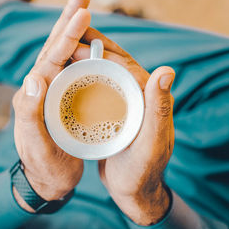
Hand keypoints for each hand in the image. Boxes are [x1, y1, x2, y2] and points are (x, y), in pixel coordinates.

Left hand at [11, 0, 90, 210]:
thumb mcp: (37, 145)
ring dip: (72, 30)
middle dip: (67, 20)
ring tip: (83, 8)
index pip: (51, 59)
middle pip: (54, 47)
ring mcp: (50, 91)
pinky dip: (78, 49)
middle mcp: (39, 88)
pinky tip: (87, 41)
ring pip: (62, 54)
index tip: (82, 13)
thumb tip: (33, 77)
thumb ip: (30, 113)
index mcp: (33, 95)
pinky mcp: (60, 97)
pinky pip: (69, 67)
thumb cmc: (43, 166)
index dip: (66, 35)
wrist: (45, 181)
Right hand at [73, 28, 174, 224]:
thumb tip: (167, 71)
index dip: (98, 50)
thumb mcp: (151, 143)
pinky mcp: (114, 108)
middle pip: (112, 60)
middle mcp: (138, 92)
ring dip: (84, 56)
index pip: (123, 62)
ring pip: (103, 69)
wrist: (135, 189)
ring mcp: (125, 99)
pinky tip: (65, 73)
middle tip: (62, 38)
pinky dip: (82, 73)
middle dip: (88, 45)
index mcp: (149, 95)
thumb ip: (159, 108)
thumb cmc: (143, 170)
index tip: (72, 44)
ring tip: (61, 51)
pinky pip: (97, 83)